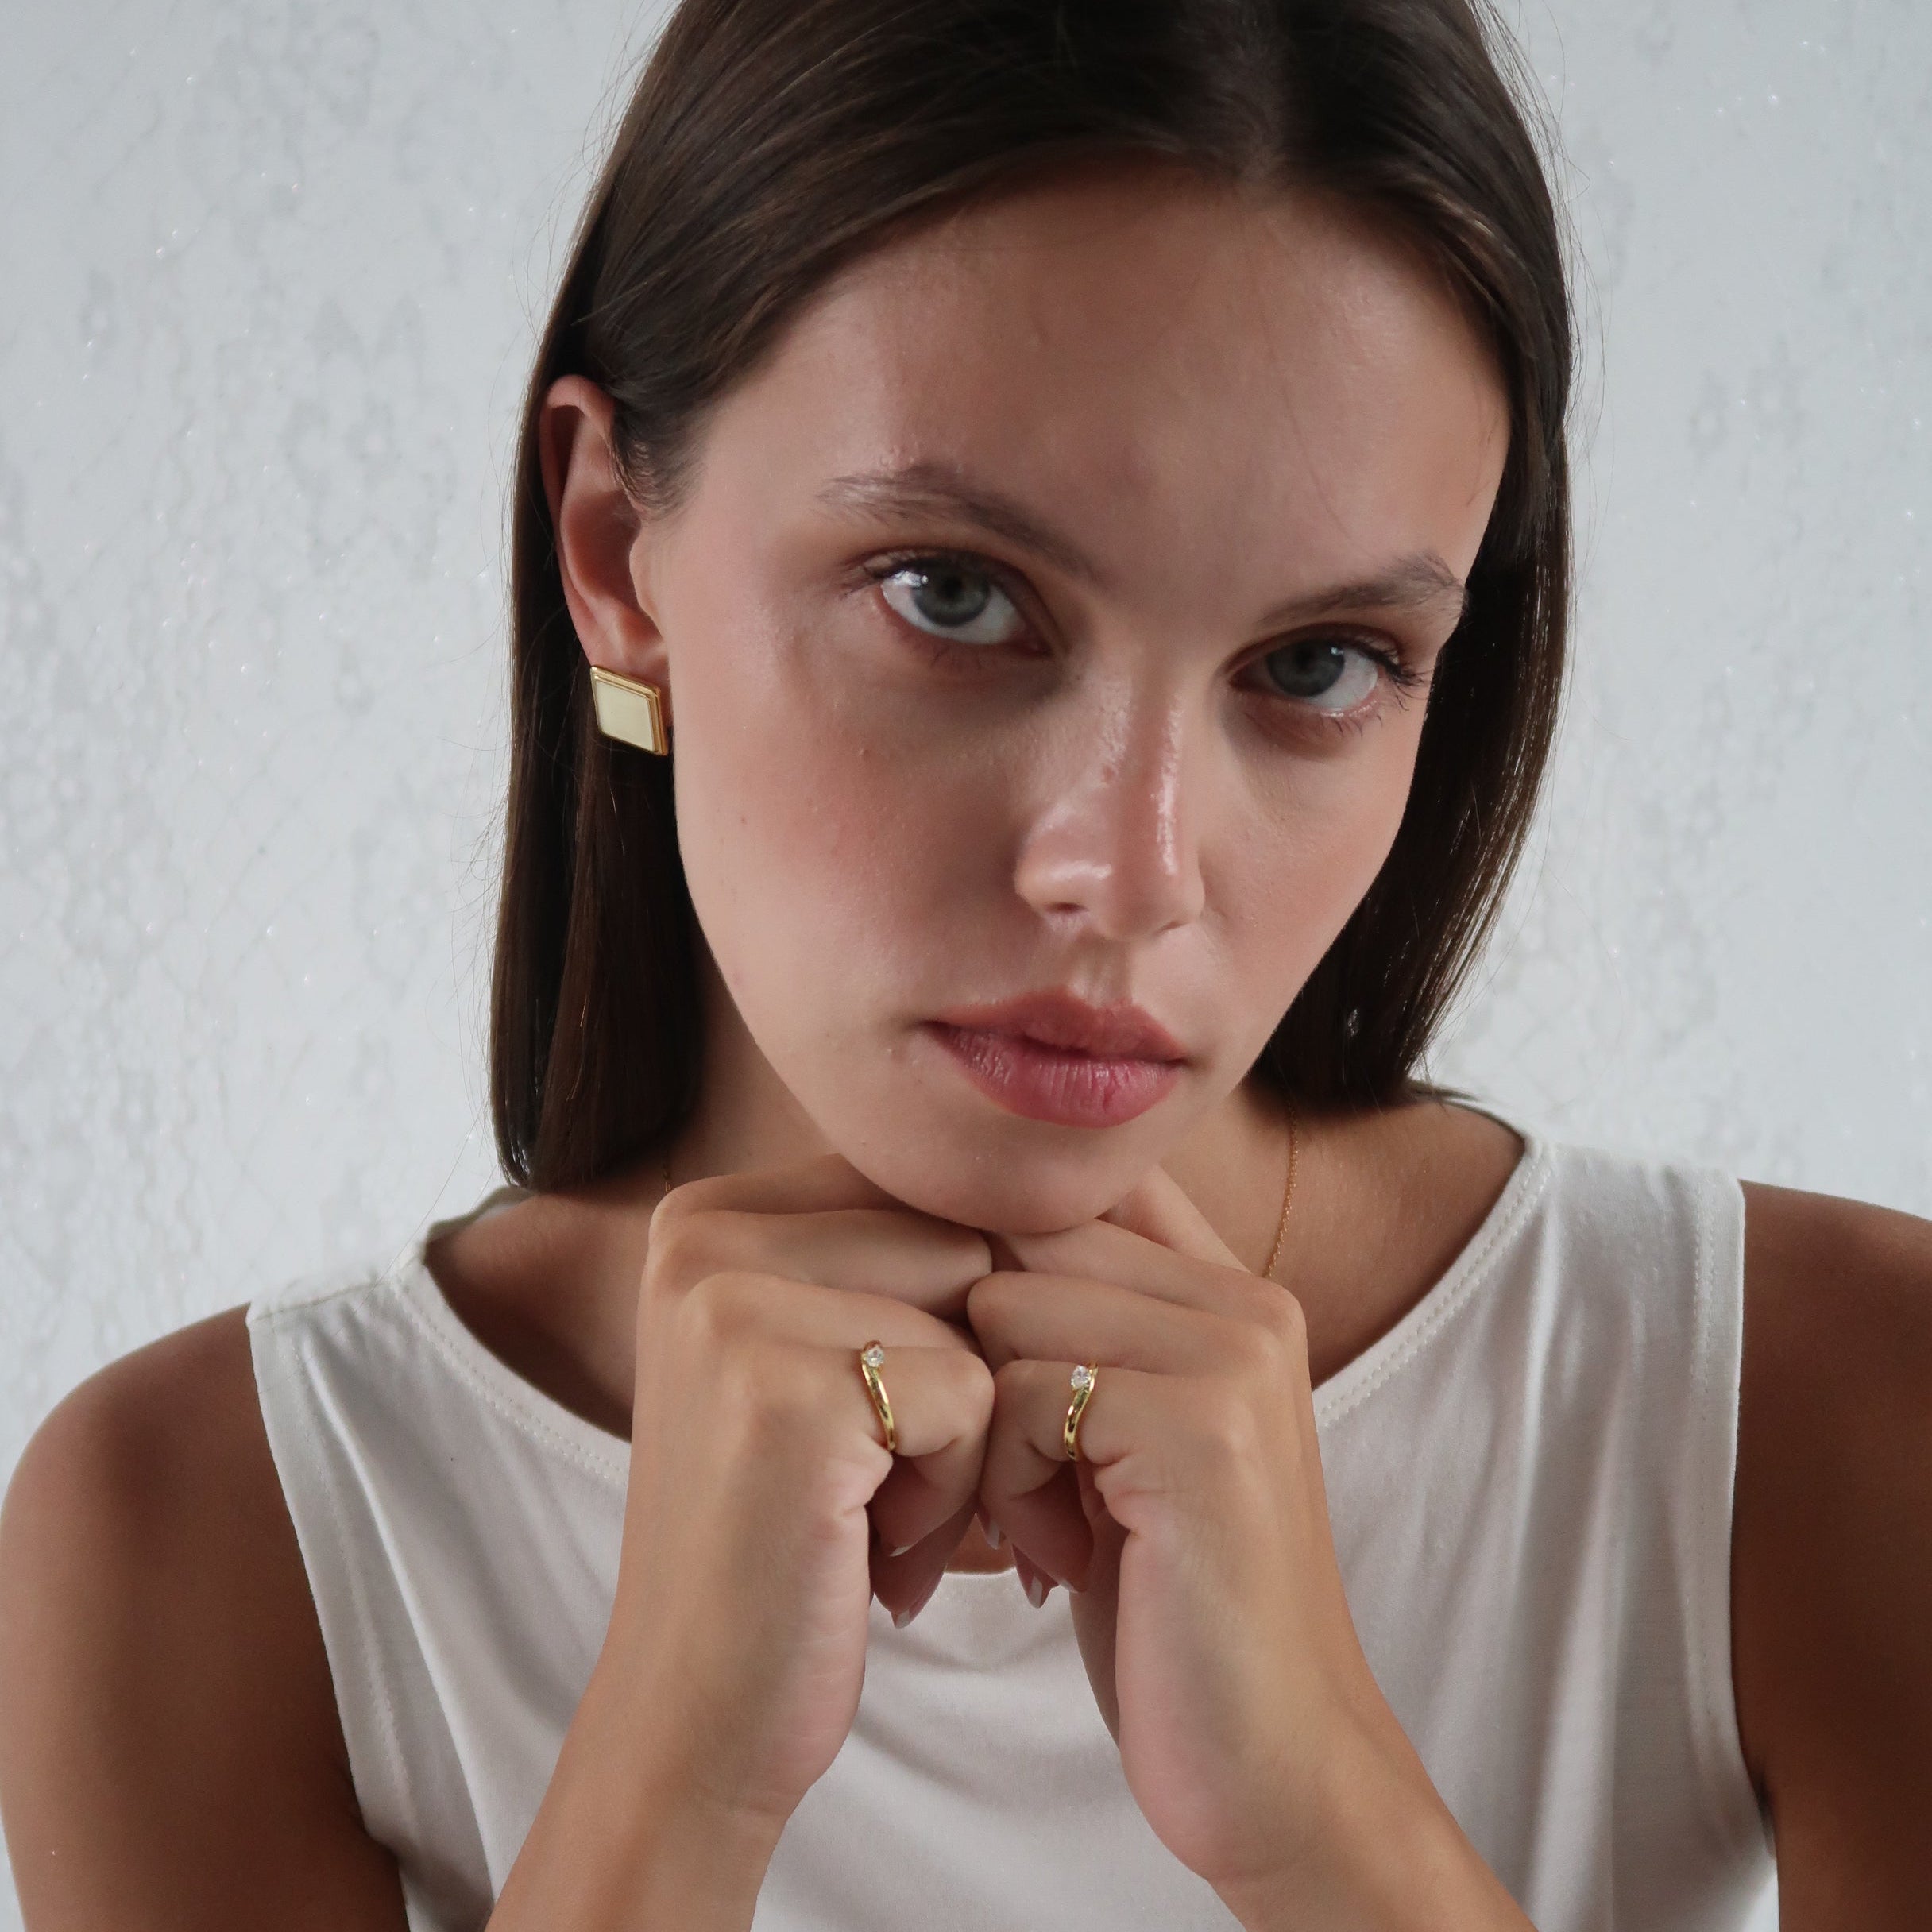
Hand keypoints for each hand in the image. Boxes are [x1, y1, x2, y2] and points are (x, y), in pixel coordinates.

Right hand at [606, 1152, 994, 1833]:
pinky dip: (957, 1493)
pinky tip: (871, 1551)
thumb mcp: (817, 1356)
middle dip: (970, 1378)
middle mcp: (702, 1234)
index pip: (927, 1194)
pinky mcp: (783, 1393)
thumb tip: (1049, 1175)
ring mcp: (732, 1307)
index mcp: (708, 1211)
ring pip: (981, 1315)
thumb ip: (892, 1252)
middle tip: (887, 1485)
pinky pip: (976, 1397)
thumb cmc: (790, 1537)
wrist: (699, 1717)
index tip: (896, 1423)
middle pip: (963, 1245)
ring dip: (968, 1438)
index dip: (958, 1317)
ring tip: (875, 1514)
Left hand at [965, 1162, 1460, 1917]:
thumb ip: (1074, 1327)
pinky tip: (1055, 1557)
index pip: (1063, 1188)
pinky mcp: (1203, 1428)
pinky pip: (1020, 1394)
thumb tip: (937, 1232)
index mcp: (1231, 1288)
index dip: (983, 1269)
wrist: (1274, 1766)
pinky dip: (1005, 1483)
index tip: (969, 1382)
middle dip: (974, 1354)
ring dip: (985, 1426)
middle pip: (1015, 1239)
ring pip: (1002, 1308)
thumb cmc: (1167, 1604)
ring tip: (1038, 1519)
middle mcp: (1244, 1298)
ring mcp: (1232, 1356)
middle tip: (998, 1475)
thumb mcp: (1119, 1440)